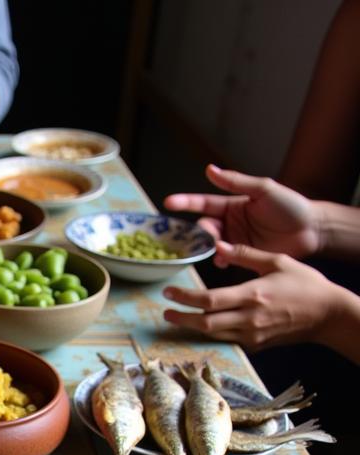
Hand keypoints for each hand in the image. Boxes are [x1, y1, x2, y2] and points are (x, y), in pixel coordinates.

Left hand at [162, 240, 340, 349]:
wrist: (328, 315)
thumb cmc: (305, 284)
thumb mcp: (278, 262)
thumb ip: (246, 254)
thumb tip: (218, 244)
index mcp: (252, 295)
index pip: (209, 300)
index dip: (184, 298)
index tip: (169, 293)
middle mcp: (248, 318)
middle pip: (204, 323)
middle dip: (180, 319)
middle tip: (165, 313)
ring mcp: (251, 335)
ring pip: (212, 335)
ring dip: (192, 329)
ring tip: (177, 320)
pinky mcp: (255, 345)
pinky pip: (226, 341)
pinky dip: (211, 335)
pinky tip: (201, 328)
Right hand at [164, 164, 320, 257]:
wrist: (311, 230)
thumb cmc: (290, 206)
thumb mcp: (263, 189)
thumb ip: (235, 182)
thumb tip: (209, 170)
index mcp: (231, 205)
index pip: (202, 203)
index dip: (185, 203)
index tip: (168, 203)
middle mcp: (228, 223)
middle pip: (203, 227)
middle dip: (198, 231)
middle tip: (203, 234)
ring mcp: (233, 241)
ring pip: (210, 244)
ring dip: (207, 246)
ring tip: (213, 247)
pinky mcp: (241, 256)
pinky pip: (223, 259)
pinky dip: (219, 259)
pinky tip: (222, 259)